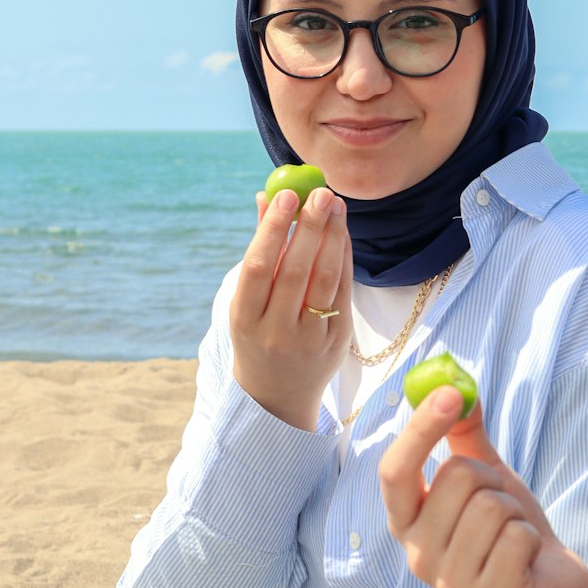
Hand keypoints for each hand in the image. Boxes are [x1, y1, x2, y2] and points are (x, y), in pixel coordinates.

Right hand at [230, 184, 352, 429]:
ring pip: (323, 281)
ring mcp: (308, 340)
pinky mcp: (336, 342)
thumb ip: (260, 249)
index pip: (258, 268)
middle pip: (295, 271)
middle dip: (310, 228)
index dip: (272, 230)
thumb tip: (266, 197)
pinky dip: (343, 258)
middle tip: (320, 192)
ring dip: (332, 238)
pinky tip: (342, 232)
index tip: (287, 196)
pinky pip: (342, 293)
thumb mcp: (246, 300)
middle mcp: (275, 332)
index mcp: (244, 319)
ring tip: (335, 204)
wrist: (277, 395)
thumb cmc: (257, 333)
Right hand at [378, 388, 587, 587]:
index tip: (449, 393)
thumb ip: (464, 435)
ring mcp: (452, 586)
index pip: (394, 472)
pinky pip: (516, 538)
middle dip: (491, 479)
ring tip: (514, 534)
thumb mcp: (486, 476)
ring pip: (490, 507)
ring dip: (514, 512)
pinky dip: (531, 538)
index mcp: (407, 522)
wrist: (552, 586)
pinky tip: (527, 558)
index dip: (419, 430)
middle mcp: (418, 557)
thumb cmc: (510, 527)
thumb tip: (455, 384)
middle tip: (501, 503)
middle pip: (455, 478)